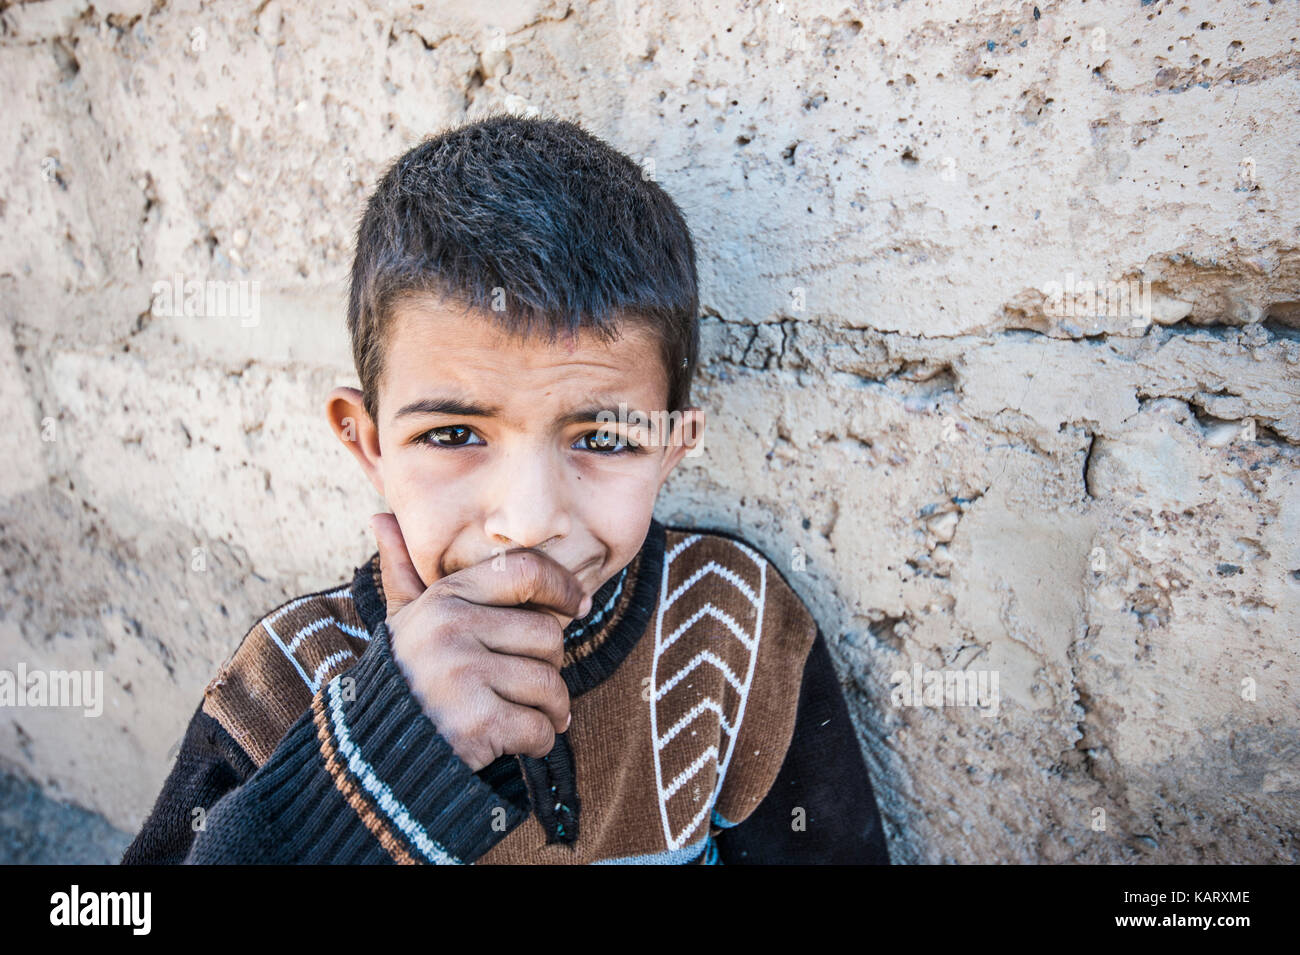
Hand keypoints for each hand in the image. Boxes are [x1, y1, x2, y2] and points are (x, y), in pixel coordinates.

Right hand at [369, 514, 591, 771]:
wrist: (376, 758)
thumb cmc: (405, 680)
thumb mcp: (403, 622)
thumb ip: (403, 571)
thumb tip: (381, 516)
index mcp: (444, 598)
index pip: (524, 570)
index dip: (562, 586)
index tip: (578, 606)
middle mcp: (452, 629)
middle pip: (547, 634)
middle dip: (550, 666)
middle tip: (532, 685)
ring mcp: (463, 674)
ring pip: (550, 683)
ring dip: (551, 709)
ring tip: (530, 715)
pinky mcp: (477, 721)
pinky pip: (540, 727)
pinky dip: (539, 742)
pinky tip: (518, 742)